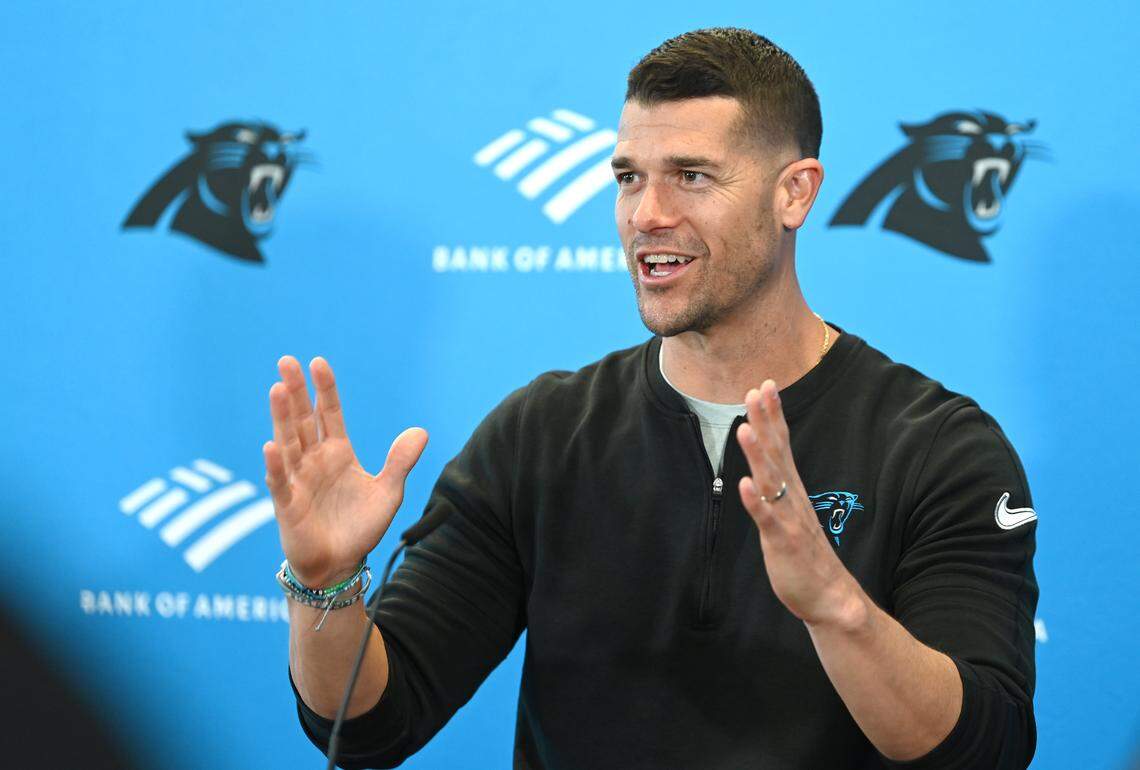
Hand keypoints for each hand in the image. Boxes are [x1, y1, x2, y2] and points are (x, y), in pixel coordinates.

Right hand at [264, 355, 427, 587]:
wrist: (341, 566)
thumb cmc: (360, 528)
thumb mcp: (387, 492)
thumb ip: (399, 462)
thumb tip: (420, 431)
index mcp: (337, 454)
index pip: (329, 414)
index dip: (325, 390)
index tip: (319, 362)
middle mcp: (314, 461)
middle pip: (303, 420)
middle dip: (296, 392)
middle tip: (287, 361)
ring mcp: (298, 480)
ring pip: (288, 443)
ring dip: (282, 417)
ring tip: (278, 389)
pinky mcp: (287, 505)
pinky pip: (280, 482)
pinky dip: (276, 466)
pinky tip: (271, 446)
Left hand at [735, 380, 858, 627]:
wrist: (830, 597)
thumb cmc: (806, 554)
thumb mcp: (792, 512)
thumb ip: (781, 486)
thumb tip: (768, 461)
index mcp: (793, 489)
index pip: (783, 444)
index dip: (773, 415)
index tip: (765, 385)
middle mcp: (792, 498)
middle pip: (778, 453)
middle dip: (766, 421)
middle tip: (757, 390)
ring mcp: (789, 519)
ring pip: (772, 481)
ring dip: (758, 455)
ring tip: (745, 428)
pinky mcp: (783, 542)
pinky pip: (768, 520)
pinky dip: (756, 502)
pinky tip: (744, 485)